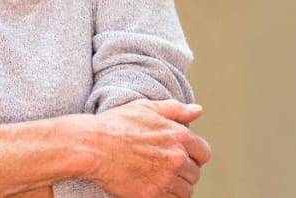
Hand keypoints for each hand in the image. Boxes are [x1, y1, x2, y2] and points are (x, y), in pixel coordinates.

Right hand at [86, 99, 211, 197]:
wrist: (92, 146)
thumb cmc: (116, 124)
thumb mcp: (145, 108)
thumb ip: (175, 110)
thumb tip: (197, 111)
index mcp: (178, 136)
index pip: (203, 152)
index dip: (193, 154)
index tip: (179, 154)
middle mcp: (177, 158)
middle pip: (194, 173)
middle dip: (182, 170)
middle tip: (161, 165)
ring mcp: (166, 179)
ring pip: (186, 190)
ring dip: (176, 185)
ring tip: (157, 177)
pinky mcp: (153, 195)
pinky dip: (167, 196)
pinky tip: (153, 187)